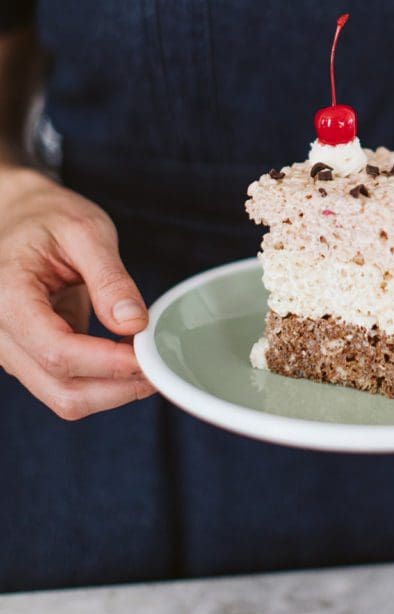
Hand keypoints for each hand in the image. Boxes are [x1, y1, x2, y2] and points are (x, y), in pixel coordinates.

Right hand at [0, 167, 155, 418]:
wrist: (21, 217)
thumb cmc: (49, 217)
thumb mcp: (85, 231)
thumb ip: (110, 278)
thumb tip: (133, 324)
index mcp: (6, 298)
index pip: (57, 351)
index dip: (108, 363)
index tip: (149, 355)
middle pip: (60, 388)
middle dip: (116, 387)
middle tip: (159, 366)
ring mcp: (10, 350)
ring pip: (62, 396)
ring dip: (111, 390)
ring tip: (148, 361)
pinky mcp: (28, 356)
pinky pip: (64, 384)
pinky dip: (101, 380)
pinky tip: (127, 357)